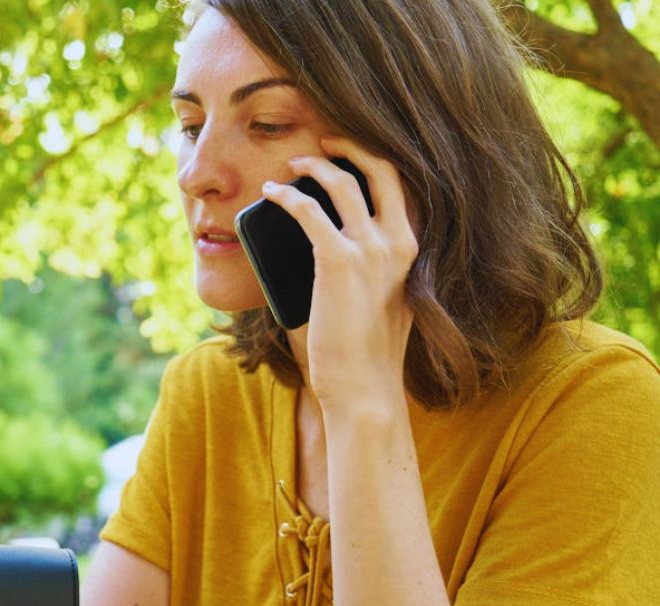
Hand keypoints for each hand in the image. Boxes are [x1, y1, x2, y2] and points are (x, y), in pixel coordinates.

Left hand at [259, 136, 416, 412]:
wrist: (364, 387)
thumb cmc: (364, 352)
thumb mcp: (379, 299)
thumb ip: (365, 268)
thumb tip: (323, 241)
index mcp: (412, 251)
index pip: (403, 188)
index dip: (377, 161)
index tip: (352, 150)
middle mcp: (398, 243)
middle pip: (382, 170)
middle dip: (353, 146)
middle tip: (327, 138)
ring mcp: (371, 250)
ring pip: (343, 184)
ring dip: (314, 166)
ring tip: (292, 164)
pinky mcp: (339, 261)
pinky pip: (308, 212)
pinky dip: (287, 197)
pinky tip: (271, 194)